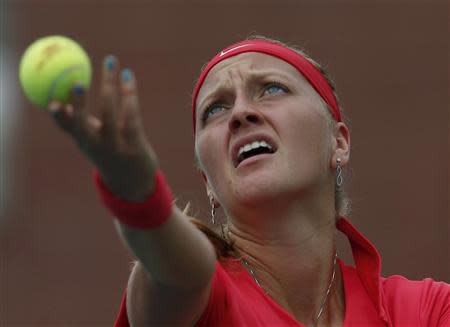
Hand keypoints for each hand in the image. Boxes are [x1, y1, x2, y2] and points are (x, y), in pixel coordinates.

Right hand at [48, 55, 157, 201]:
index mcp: (84, 142)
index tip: (53, 101)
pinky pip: (132, 116)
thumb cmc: (108, 152)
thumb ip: (78, 123)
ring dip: (110, 86)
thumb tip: (59, 99)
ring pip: (111, 115)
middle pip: (85, 124)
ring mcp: (117, 147)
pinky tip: (128, 77)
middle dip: (79, 105)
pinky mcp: (136, 145)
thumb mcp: (91, 140)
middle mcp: (98, 146)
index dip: (59, 116)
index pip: (68, 129)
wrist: (133, 181)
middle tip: (77, 81)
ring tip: (110, 62)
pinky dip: (129, 94)